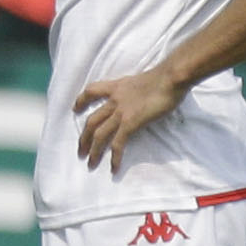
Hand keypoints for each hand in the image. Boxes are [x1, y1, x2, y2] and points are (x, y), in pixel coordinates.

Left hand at [71, 62, 188, 174]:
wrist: (170, 78)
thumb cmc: (165, 78)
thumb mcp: (144, 82)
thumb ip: (138, 91)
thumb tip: (145, 98)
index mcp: (117, 87)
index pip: (91, 91)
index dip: (81, 101)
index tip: (76, 109)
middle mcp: (114, 100)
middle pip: (92, 120)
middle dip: (84, 137)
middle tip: (80, 151)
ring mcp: (120, 112)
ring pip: (99, 134)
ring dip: (94, 150)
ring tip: (90, 163)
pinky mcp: (130, 123)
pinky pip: (118, 143)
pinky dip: (115, 157)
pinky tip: (113, 168)